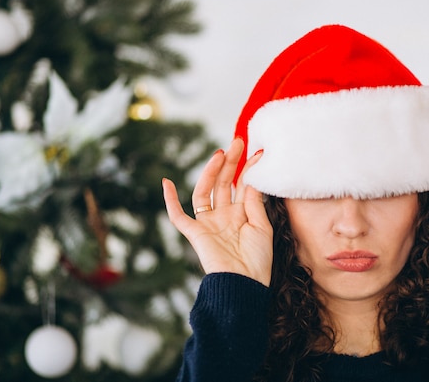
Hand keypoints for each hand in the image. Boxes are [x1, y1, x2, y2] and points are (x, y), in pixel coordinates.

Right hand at [162, 138, 272, 286]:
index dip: (249, 169)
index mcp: (241, 215)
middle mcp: (223, 216)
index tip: (259, 152)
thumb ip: (253, 202)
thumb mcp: (262, 227)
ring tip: (220, 154)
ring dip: (210, 172)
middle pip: (223, 183)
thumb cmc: (258, 261)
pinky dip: (169, 200)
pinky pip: (177, 216)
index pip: (243, 185)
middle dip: (230, 163)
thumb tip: (252, 177)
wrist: (245, 285)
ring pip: (204, 191)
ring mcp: (208, 223)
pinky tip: (166, 182)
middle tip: (237, 142)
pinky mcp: (195, 234)